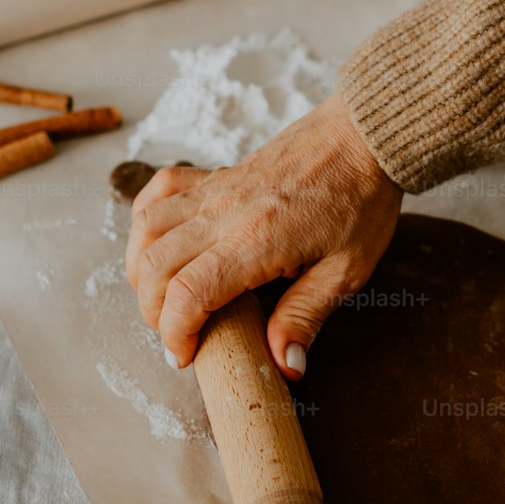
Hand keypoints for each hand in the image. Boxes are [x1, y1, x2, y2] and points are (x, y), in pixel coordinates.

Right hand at [125, 93, 402, 376]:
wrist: (363, 137)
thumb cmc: (361, 200)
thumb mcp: (347, 270)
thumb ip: (306, 316)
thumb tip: (285, 366)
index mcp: (257, 240)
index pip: (187, 292)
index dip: (174, 333)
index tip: (185, 354)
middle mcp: (224, 211)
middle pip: (155, 264)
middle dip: (153, 311)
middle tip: (177, 333)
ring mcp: (215, 188)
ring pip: (146, 228)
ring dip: (142, 269)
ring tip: (163, 297)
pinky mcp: (214, 174)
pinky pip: (159, 191)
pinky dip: (145, 221)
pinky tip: (158, 243)